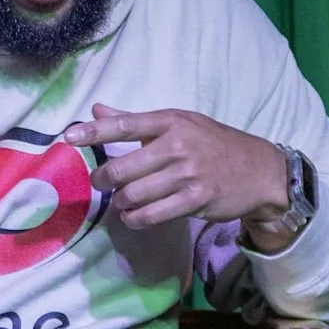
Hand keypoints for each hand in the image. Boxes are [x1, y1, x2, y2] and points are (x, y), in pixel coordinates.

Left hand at [65, 103, 287, 229]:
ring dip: (121, 202)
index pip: (125, 125)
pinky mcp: (196, 200)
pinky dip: (135, 218)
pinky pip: (152, 214)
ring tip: (123, 200)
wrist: (259, 170)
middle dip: (103, 180)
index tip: (68, 137)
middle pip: (122, 168)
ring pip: (134, 195)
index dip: (94, 132)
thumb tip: (97, 110)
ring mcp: (187, 174)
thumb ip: (135, 121)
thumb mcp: (179, 124)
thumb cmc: (213, 144)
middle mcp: (177, 145)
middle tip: (101, 183)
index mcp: (170, 121)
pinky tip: (134, 216)